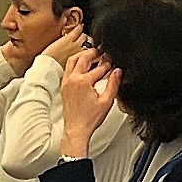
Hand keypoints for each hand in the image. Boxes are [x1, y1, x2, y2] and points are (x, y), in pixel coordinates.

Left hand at [56, 41, 119, 155]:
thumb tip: (118, 72)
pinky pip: (68, 69)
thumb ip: (113, 84)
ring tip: (92, 55)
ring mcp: (66, 82)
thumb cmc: (89, 119)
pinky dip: (75, 64)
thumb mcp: (107, 101)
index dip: (108, 64)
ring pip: (72, 61)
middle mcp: (73, 79)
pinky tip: (82, 67)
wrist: (76, 129)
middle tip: (102, 51)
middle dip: (94, 53)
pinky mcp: (64, 87)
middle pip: (83, 58)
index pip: (99, 68)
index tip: (114, 63)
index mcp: (83, 81)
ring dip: (82, 56)